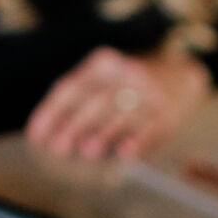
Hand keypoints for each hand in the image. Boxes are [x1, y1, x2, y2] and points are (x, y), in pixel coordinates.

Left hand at [25, 46, 210, 160]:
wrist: (181, 76)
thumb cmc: (128, 85)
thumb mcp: (104, 81)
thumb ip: (77, 101)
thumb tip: (44, 132)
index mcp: (103, 63)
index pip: (72, 86)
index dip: (51, 111)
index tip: (36, 134)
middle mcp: (126, 72)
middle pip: (95, 100)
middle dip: (74, 125)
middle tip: (58, 147)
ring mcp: (149, 92)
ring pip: (122, 113)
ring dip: (104, 133)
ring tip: (86, 151)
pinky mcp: (168, 112)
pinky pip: (151, 127)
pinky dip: (138, 140)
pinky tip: (126, 153)